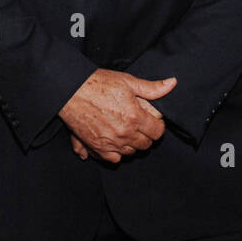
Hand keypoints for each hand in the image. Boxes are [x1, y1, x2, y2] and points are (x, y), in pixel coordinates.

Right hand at [58, 69, 174, 163]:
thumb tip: (172, 83)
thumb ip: (151, 88)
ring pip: (130, 152)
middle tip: (138, 125)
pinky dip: (116, 154)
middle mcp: (124, 132)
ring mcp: (110, 141)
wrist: (69, 90)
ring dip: (131, 144)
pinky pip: (113, 159)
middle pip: (145, 144)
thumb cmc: (97, 83)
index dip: (157, 126)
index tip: (151, 121)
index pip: (157, 132)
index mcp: (135, 117)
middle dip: (145, 135)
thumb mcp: (127, 81)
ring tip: (125, 132)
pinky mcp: (96, 146)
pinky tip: (114, 143)